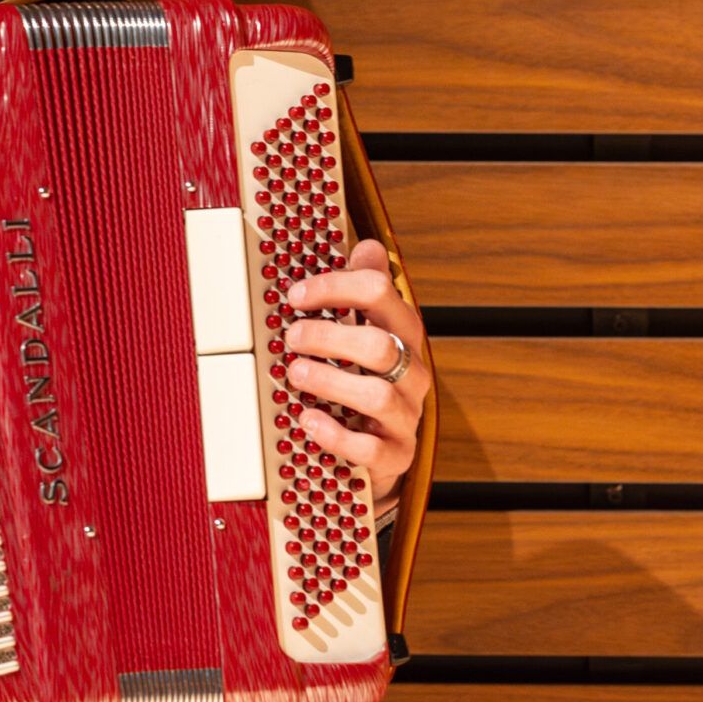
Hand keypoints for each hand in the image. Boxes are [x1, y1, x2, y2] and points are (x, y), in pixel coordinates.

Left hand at [280, 237, 428, 505]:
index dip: (335, 287)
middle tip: (290, 338)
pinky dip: (335, 434)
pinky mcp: (396, 456)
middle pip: (379, 345)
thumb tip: (368, 246)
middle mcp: (412, 372)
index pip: (380, 292)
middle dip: (328, 337)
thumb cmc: (367, 380)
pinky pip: (371, 448)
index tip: (295, 296)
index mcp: (404, 333)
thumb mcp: (367, 332)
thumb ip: (364, 293)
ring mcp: (407, 416)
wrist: (384, 449)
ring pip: (377, 396)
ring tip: (294, 374)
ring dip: (329, 382)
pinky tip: (307, 420)